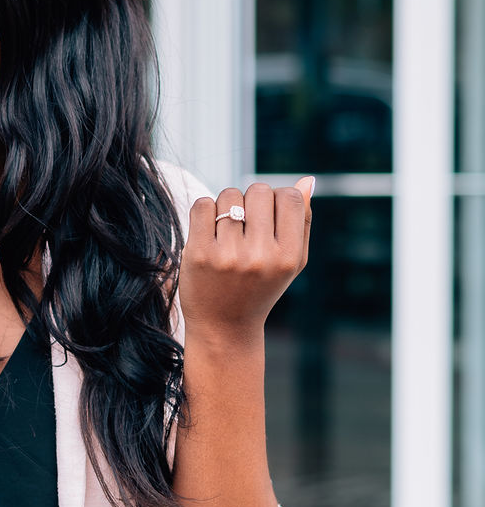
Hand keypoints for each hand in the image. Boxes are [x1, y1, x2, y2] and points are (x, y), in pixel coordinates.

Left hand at [178, 177, 313, 340]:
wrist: (223, 327)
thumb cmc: (260, 289)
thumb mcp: (291, 262)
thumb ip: (302, 221)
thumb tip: (307, 180)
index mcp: (287, 256)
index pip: (290, 197)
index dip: (278, 199)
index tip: (268, 216)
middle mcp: (260, 256)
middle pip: (259, 191)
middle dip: (252, 200)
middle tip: (246, 223)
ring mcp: (228, 255)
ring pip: (229, 195)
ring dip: (227, 205)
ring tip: (228, 230)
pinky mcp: (199, 254)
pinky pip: (203, 205)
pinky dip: (206, 211)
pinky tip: (210, 231)